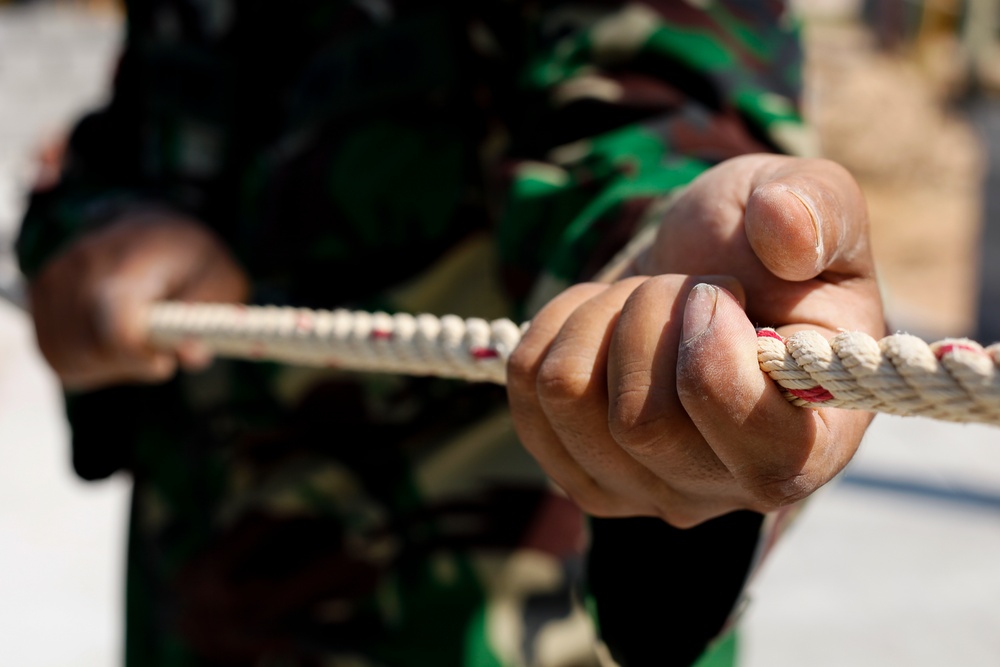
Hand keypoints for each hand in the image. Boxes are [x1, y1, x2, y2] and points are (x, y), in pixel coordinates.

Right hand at [30, 210, 248, 390]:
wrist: (145, 222)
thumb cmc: (189, 255)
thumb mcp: (221, 280)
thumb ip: (206, 322)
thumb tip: (189, 356)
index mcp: (127, 264)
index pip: (115, 332)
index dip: (140, 359)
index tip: (164, 361)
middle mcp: (77, 271)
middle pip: (91, 351)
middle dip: (131, 363)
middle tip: (158, 348)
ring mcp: (50, 285)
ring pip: (70, 359)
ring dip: (110, 364)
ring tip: (137, 338)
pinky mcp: (38, 301)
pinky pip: (58, 356)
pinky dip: (88, 361)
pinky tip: (112, 340)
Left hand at [507, 155, 883, 526]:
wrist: (701, 277)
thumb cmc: (768, 255)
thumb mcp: (818, 205)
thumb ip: (819, 209)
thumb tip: (782, 229)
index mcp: (813, 446)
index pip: (759, 449)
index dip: (717, 355)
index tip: (717, 293)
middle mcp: (726, 490)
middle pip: (640, 421)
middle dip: (649, 313)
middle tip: (683, 285)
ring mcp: (641, 490)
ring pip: (568, 395)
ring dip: (600, 313)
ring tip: (643, 299)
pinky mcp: (576, 469)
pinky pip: (527, 384)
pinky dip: (555, 324)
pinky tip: (602, 318)